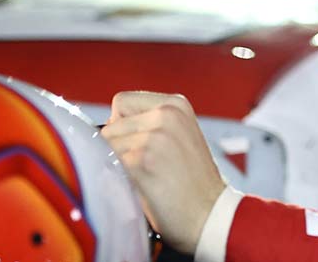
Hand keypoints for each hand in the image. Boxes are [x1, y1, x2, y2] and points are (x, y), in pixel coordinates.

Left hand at [100, 92, 225, 253]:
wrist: (212, 216)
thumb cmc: (193, 184)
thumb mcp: (180, 136)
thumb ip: (150, 123)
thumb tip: (107, 127)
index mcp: (175, 105)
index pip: (121, 102)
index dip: (121, 126)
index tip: (137, 147)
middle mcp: (166, 114)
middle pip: (111, 125)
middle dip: (118, 147)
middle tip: (143, 169)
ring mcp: (155, 137)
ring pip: (106, 145)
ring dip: (117, 164)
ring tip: (143, 179)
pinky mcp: (142, 160)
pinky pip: (108, 163)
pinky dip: (117, 178)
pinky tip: (139, 188)